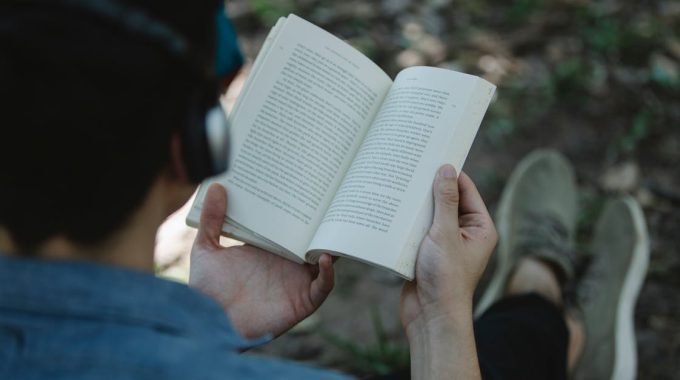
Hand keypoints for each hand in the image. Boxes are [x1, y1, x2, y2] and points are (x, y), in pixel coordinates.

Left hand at [189, 184, 334, 338]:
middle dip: (324, 222)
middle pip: (312, 239)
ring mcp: (297, 281)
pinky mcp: (303, 300)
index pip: (291, 226)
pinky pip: (324, 286)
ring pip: (325, 259)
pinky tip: (326, 257)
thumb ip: (212, 219)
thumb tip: (218, 185)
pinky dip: (330, 273)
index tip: (307, 186)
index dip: (301, 209)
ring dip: (332, 244)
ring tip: (335, 224)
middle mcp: (286, 263)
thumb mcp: (207, 249)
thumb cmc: (208, 291)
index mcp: (268, 249)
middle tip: (331, 200)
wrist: (211, 323)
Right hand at [401, 165, 496, 332]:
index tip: (431, 154)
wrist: (430, 317)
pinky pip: (417, 230)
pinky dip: (406, 222)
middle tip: (410, 167)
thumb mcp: (445, 234)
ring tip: (398, 185)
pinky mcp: (427, 253)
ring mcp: (445, 243)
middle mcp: (465, 233)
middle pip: (446, 200)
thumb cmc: (445, 279)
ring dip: (416, 205)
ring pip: (429, 214)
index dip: (449, 172)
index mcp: (480, 227)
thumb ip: (446, 201)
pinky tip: (391, 210)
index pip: (466, 189)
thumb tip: (446, 169)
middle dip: (429, 188)